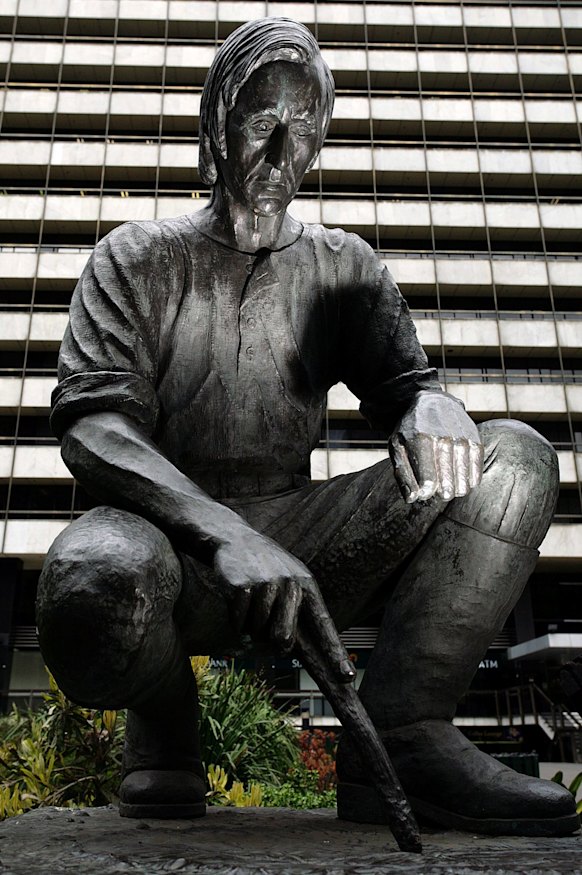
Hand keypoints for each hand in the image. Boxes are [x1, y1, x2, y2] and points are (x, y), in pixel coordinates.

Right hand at [214, 531, 354, 682]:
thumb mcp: (292, 586)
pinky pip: (238, 623)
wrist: (237, 539)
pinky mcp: (241, 586)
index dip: (335, 654)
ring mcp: (266, 584)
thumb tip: (286, 652)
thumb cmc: (270, 572)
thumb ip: (295, 620)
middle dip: (274, 644)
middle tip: (270, 631)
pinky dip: (235, 619)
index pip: (324, 626)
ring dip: (251, 625)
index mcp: (308, 587)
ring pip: (257, 632)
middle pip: (283, 639)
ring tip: (253, 600)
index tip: (348, 678)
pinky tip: (238, 597)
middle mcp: (291, 585)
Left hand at [389, 391, 482, 503]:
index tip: (422, 491)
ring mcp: (462, 440)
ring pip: (463, 485)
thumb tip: (412, 499)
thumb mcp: (397, 448)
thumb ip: (402, 474)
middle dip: (439, 493)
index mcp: (421, 440)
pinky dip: (468, 482)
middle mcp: (444, 439)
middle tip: (434, 486)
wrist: (434, 402)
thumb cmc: (411, 430)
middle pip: (447, 487)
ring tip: (445, 482)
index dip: (424, 493)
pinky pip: (476, 476)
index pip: (428, 482)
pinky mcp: (476, 441)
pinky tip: (458, 478)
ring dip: (453, 489)